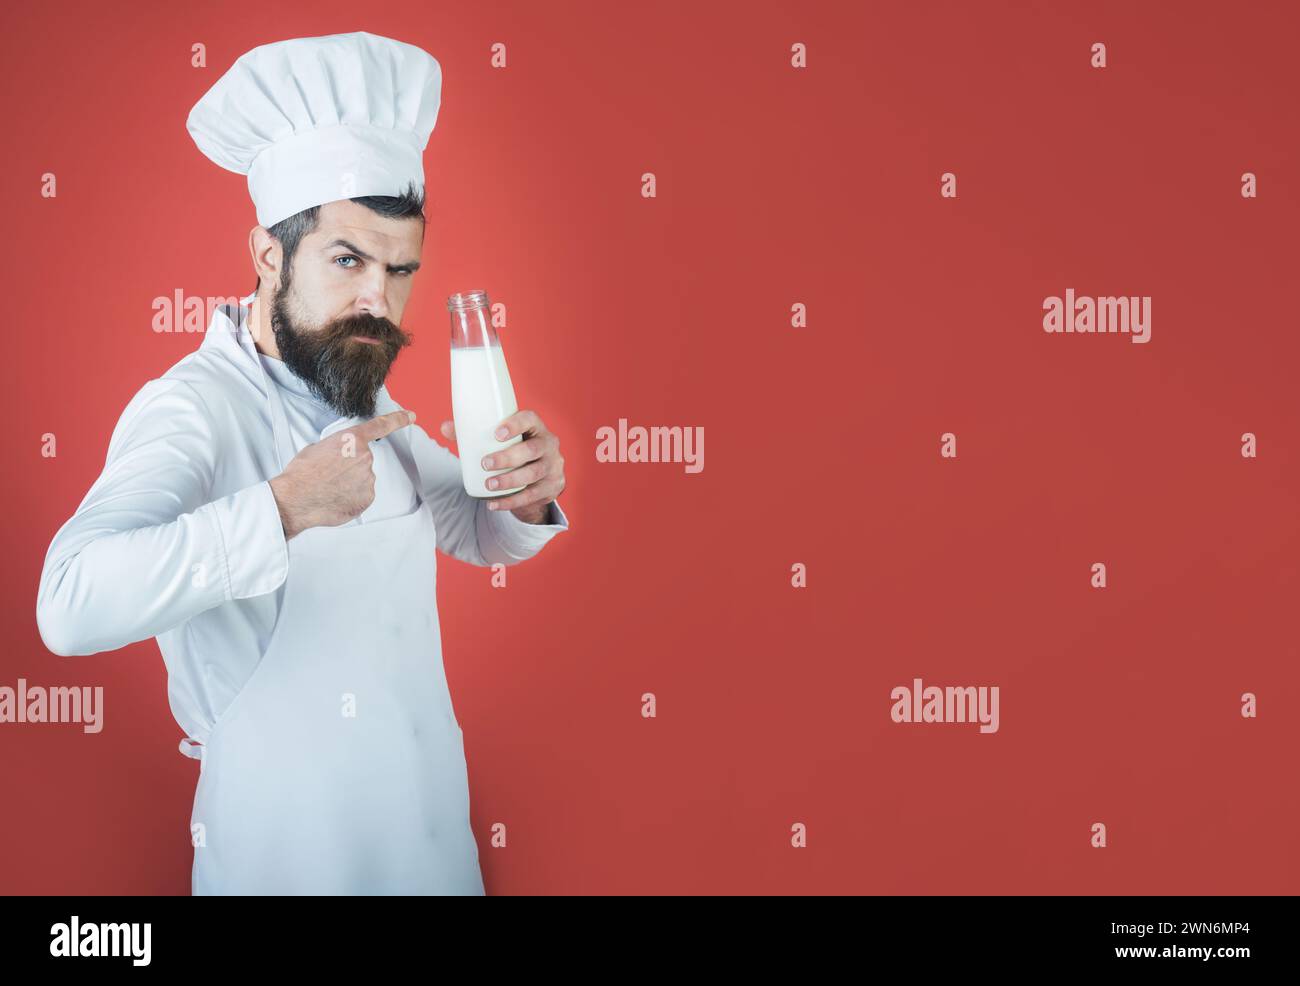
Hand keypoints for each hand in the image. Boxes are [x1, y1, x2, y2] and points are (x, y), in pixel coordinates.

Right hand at [269, 409, 416, 538]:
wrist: (295, 500)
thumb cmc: (301, 474)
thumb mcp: (317, 447)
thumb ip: (338, 447)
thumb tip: (341, 455)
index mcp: (351, 440)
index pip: (381, 425)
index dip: (399, 419)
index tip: (411, 416)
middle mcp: (364, 457)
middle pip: (363, 459)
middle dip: (349, 465)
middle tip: (329, 473)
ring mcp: (368, 479)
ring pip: (363, 478)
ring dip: (350, 482)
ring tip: (329, 487)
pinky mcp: (367, 498)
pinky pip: (362, 495)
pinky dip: (351, 497)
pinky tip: (335, 498)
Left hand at [440, 410, 565, 521]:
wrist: (541, 476)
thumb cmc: (516, 450)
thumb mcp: (501, 441)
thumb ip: (474, 434)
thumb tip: (445, 428)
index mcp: (536, 428)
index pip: (530, 419)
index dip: (515, 425)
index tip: (496, 434)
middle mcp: (549, 445)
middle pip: (532, 449)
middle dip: (508, 457)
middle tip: (485, 464)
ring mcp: (553, 467)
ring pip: (533, 474)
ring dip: (509, 480)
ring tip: (489, 485)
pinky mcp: (552, 487)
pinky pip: (532, 496)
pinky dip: (511, 502)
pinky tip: (494, 503)